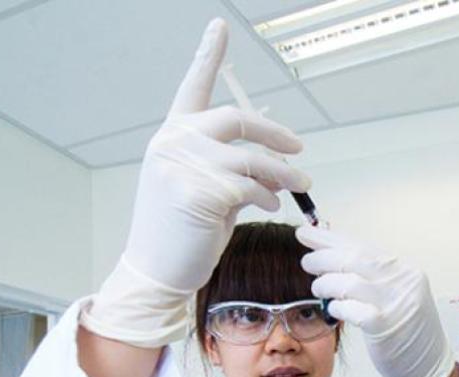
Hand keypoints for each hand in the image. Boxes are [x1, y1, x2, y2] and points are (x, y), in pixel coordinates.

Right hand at [82, 19, 310, 346]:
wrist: (160, 268)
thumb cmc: (183, 230)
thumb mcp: (207, 188)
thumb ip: (234, 165)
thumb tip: (277, 155)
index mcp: (173, 136)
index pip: (193, 86)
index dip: (208, 54)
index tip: (219, 25)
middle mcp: (174, 142)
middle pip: (237, 119)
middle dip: (275, 134)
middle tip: (299, 147)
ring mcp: (184, 165)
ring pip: (253, 159)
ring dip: (283, 173)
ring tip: (298, 185)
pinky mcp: (200, 191)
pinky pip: (252, 187)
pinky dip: (268, 196)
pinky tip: (270, 206)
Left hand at [297, 225, 455, 376]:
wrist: (429, 366)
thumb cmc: (409, 333)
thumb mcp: (397, 295)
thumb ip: (374, 277)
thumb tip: (336, 257)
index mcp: (405, 271)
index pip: (362, 246)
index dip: (329, 238)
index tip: (306, 233)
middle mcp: (402, 282)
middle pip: (352, 258)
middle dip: (322, 257)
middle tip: (306, 261)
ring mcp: (394, 302)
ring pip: (347, 281)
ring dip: (325, 283)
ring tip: (318, 289)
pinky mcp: (384, 325)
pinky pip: (349, 308)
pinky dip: (335, 306)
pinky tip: (332, 309)